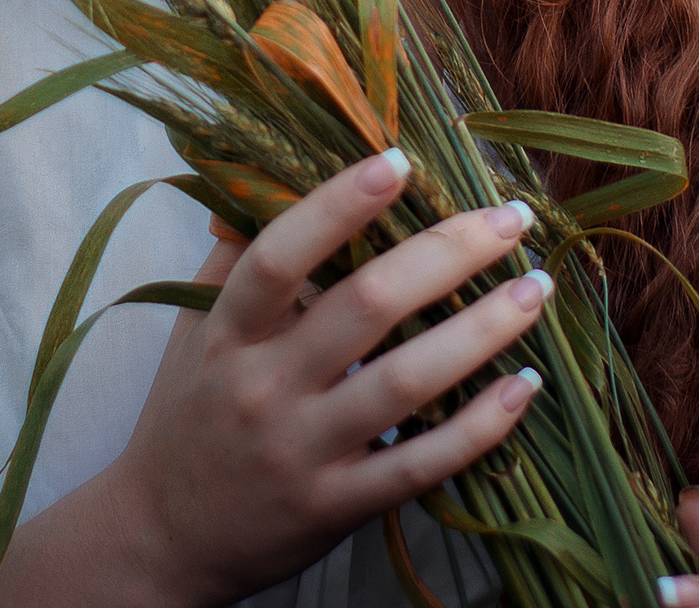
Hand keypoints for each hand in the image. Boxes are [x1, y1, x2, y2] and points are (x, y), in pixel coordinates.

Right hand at [111, 148, 550, 607]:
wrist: (162, 537)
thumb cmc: (191, 410)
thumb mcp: (196, 326)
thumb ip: (237, 250)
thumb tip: (273, 169)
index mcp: (230, 331)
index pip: (280, 256)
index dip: (338, 204)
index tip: (400, 160)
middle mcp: (265, 387)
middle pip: (365, 306)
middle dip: (448, 253)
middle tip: (511, 218)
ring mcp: (303, 451)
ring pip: (405, 383)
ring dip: (482, 331)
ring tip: (536, 289)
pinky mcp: (336, 507)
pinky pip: (418, 464)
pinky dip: (479, 427)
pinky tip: (524, 386)